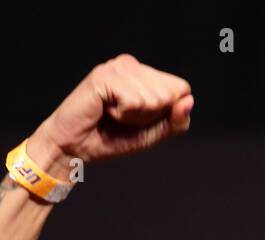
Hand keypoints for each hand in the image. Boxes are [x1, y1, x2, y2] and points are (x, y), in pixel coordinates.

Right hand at [27, 54, 192, 175]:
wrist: (75, 149)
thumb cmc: (111, 139)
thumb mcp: (153, 134)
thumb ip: (176, 121)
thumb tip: (189, 100)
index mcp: (144, 74)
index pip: (182, 89)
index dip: (167, 113)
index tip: (140, 120)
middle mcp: (132, 65)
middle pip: (170, 94)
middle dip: (151, 116)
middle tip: (123, 119)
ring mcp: (117, 67)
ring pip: (154, 98)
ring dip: (135, 117)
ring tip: (113, 115)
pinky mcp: (104, 76)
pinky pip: (134, 101)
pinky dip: (123, 115)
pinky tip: (105, 111)